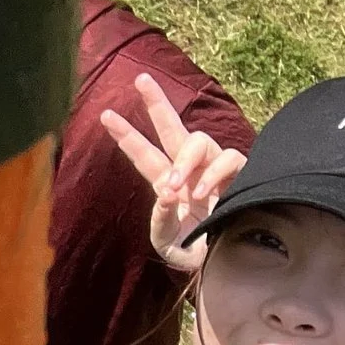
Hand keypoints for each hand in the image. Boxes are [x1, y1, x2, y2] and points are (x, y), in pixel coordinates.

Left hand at [99, 72, 248, 272]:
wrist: (224, 264)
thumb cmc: (192, 251)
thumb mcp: (167, 241)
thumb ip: (160, 220)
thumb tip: (166, 192)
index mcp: (167, 182)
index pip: (144, 154)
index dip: (127, 135)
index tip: (106, 115)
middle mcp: (189, 169)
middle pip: (172, 127)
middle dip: (156, 103)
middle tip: (140, 81)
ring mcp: (213, 168)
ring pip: (198, 140)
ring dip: (184, 160)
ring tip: (177, 186)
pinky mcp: (238, 174)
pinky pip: (228, 158)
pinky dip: (213, 174)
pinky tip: (202, 194)